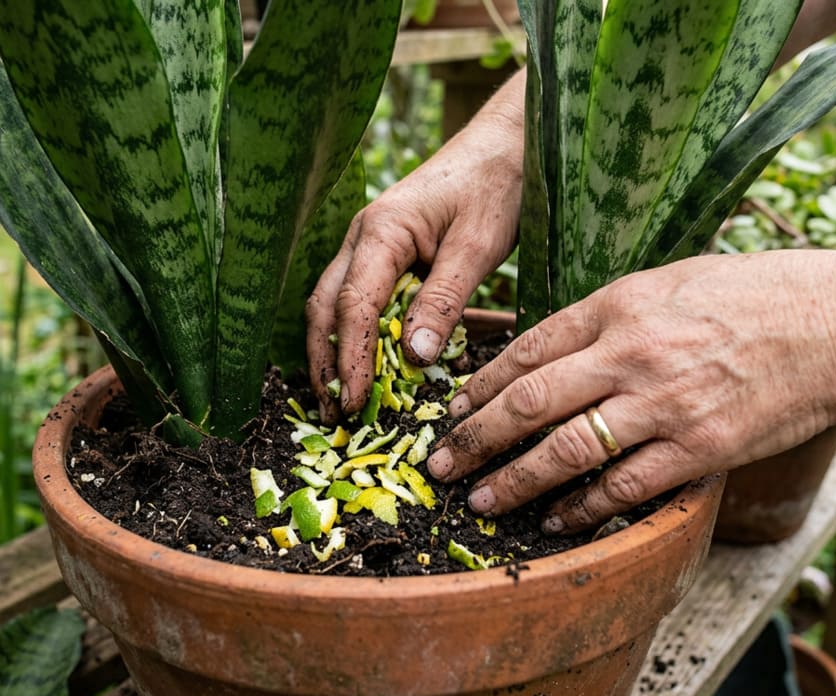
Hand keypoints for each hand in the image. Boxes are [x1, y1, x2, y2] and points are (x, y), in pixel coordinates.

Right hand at [306, 72, 526, 420]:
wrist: (512, 141)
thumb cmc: (499, 183)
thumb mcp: (478, 244)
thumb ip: (445, 299)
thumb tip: (414, 357)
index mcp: (381, 231)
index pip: (352, 306)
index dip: (350, 359)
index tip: (354, 402)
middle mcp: (363, 237)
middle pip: (326, 308)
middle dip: (324, 362)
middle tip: (333, 414)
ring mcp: (372, 244)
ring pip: (337, 305)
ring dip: (335, 352)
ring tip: (343, 400)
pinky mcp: (390, 253)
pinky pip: (363, 299)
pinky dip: (360, 335)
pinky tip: (370, 365)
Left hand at [424, 250, 835, 533]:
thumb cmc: (754, 297)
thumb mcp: (668, 281)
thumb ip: (608, 315)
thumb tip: (551, 346)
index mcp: (619, 306)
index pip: (528, 348)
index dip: (482, 384)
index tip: (455, 409)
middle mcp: (632, 354)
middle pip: (530, 401)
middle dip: (477, 438)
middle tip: (441, 464)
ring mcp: (664, 405)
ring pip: (567, 451)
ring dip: (516, 482)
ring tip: (482, 501)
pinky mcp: (700, 448)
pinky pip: (625, 487)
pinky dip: (584, 509)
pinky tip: (558, 521)